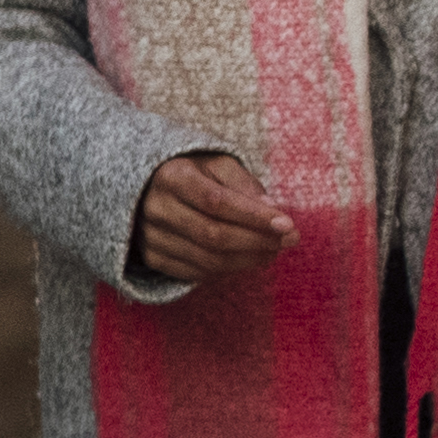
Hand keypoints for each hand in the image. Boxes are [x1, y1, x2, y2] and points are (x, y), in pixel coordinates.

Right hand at [130, 149, 288, 289]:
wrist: (148, 188)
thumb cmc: (195, 173)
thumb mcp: (218, 164)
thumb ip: (245, 184)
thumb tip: (273, 211)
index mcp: (171, 176)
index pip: (216, 202)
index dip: (253, 217)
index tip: (288, 224)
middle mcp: (156, 208)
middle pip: (214, 235)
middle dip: (258, 241)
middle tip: (289, 240)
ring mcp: (151, 237)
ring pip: (208, 260)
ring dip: (249, 259)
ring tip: (274, 250)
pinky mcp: (153, 258)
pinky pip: (197, 273)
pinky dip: (229, 269)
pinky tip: (249, 258)